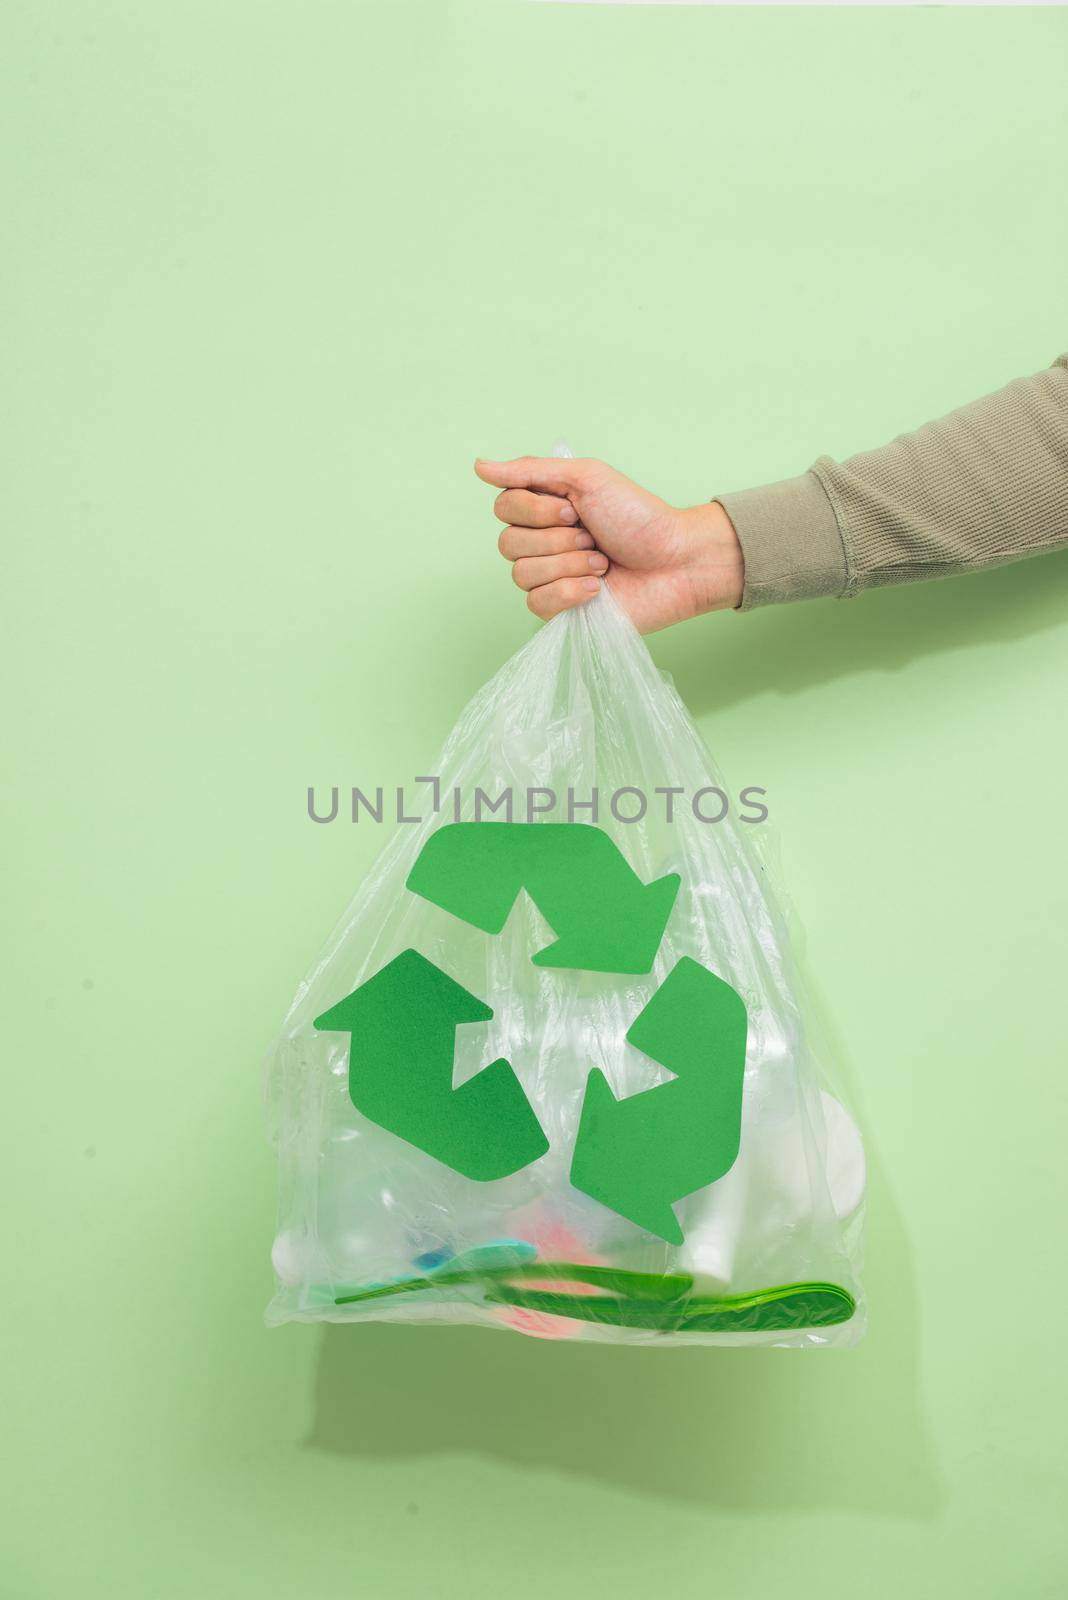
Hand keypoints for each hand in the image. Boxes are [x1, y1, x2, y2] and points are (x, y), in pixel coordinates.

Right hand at [475, 455, 743, 633]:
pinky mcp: (560, 611)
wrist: (676, 562)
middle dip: (558, 539)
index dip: (537, 511)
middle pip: (508, 544)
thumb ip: (531, 470)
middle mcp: (540, 543)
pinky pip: (537, 604)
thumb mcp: (587, 477)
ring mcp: (548, 579)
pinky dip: (570, 592)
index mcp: (544, 509)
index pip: (504, 508)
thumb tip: (479, 466)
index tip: (576, 509)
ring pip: (521, 575)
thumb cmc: (639, 518)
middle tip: (593, 537)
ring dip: (569, 565)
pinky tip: (598, 588)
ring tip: (602, 562)